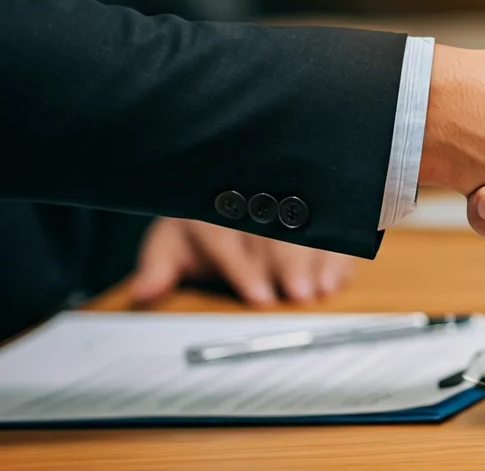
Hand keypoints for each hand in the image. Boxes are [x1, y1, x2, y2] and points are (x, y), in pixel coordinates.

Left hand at [130, 218, 353, 305]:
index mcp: (210, 211)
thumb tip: (143, 293)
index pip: (226, 239)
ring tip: (322, 288)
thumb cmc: (199, 229)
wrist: (222, 190)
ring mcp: (284, 201)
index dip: (245, 269)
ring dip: (317, 260)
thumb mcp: (171, 245)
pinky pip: (329, 226)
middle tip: (299, 293)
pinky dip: (336, 254)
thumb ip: (157, 269)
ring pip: (305, 228)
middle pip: (273, 232)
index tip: (260, 296)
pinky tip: (337, 277)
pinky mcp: (311, 208)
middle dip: (288, 264)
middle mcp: (250, 202)